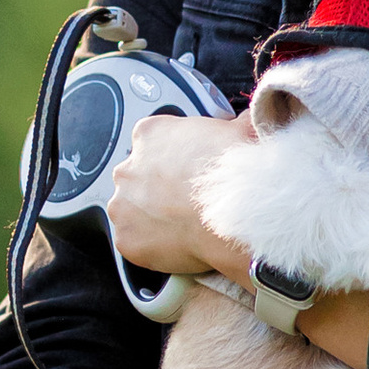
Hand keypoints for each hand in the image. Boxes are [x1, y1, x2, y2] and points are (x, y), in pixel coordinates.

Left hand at [104, 113, 256, 285]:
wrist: (235, 215)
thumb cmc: (234, 175)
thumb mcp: (240, 132)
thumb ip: (233, 124)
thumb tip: (246, 122)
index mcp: (150, 134)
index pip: (152, 141)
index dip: (173, 157)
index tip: (187, 168)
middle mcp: (128, 168)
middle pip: (137, 177)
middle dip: (158, 188)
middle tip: (187, 199)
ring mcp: (123, 205)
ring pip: (132, 211)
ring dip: (152, 216)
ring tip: (184, 224)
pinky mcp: (126, 238)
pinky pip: (135, 242)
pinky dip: (152, 245)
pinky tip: (177, 243)